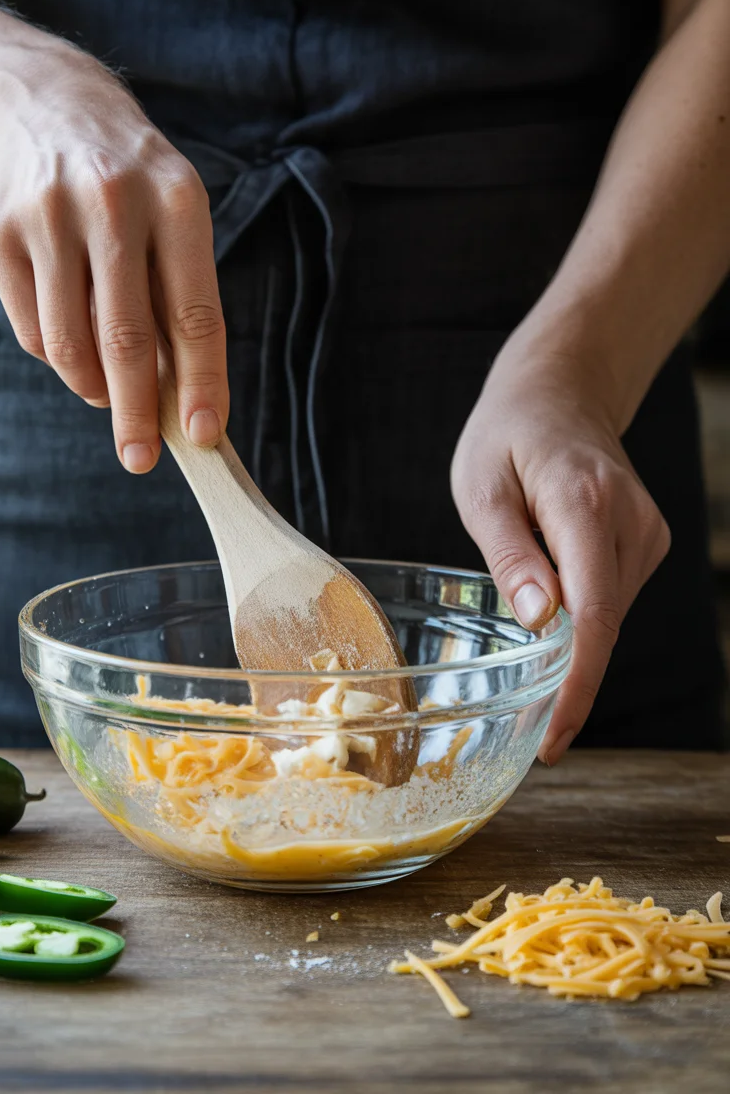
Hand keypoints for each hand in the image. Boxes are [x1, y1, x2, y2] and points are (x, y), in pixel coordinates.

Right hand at [0, 50, 226, 472]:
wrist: (43, 107)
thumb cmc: (131, 184)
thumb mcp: (175, 218)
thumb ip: (180, 298)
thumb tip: (184, 399)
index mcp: (175, 199)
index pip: (194, 313)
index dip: (201, 382)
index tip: (203, 434)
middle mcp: (111, 201)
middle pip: (126, 339)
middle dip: (137, 413)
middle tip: (141, 458)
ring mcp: (47, 216)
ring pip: (71, 345)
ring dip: (95, 389)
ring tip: (109, 395)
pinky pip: (33, 332)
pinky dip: (59, 359)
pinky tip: (75, 345)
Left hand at [451, 344, 670, 763]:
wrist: (560, 392)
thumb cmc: (508, 436)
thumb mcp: (482, 488)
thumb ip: (510, 554)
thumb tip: (541, 622)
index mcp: (584, 505)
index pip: (594, 614)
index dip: (577, 683)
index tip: (555, 735)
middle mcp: (629, 522)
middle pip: (604, 625)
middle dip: (567, 681)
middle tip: (528, 728)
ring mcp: (645, 533)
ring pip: (609, 616)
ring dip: (570, 645)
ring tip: (526, 648)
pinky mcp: (645, 541)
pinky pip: (611, 598)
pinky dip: (581, 619)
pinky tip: (548, 607)